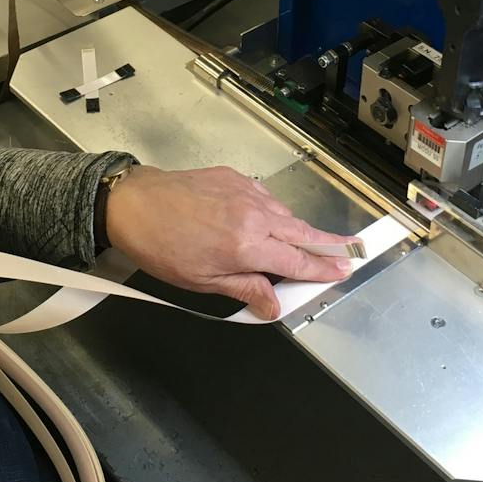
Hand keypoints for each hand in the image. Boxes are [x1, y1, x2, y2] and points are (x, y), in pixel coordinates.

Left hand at [103, 165, 361, 318]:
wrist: (132, 203)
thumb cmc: (160, 245)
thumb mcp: (202, 281)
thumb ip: (245, 289)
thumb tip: (272, 303)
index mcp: (247, 245)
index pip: (297, 261)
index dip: (322, 269)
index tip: (342, 270)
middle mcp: (253, 215)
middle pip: (302, 232)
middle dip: (328, 244)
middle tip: (350, 251)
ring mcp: (245, 192)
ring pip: (284, 214)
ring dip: (295, 229)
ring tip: (301, 244)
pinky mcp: (233, 177)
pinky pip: (264, 197)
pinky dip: (271, 212)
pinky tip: (263, 222)